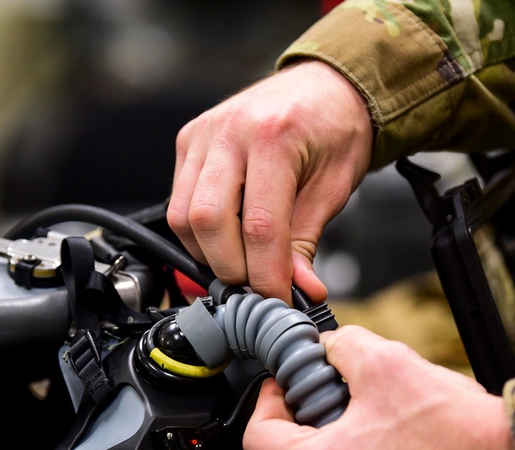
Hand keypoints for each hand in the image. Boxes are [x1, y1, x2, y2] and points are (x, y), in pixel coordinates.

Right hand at [167, 60, 372, 303]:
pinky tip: (227, 237)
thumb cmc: (334, 128)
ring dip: (209, 254)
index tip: (277, 299)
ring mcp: (202, 134)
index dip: (266, 274)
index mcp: (274, 136)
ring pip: (184, 216)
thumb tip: (297, 289)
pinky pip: (180, 202)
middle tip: (256, 286)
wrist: (324, 85)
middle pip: (208, 222)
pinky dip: (200, 232)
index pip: (259, 225)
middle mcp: (229, 131)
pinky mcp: (188, 141)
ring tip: (242, 263)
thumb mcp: (334, 187)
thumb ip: (306, 240)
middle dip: (231, 268)